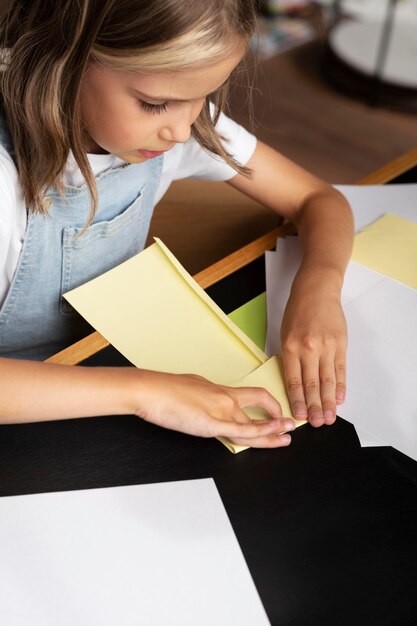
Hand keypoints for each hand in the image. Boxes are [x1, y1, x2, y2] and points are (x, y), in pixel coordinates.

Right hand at [132, 370, 295, 447]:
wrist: (151, 390)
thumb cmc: (163, 389)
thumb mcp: (191, 389)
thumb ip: (204, 398)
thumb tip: (205, 406)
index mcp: (219, 389)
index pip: (252, 394)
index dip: (268, 404)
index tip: (275, 411)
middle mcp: (224, 398)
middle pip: (259, 408)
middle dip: (276, 419)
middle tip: (290, 426)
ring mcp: (219, 411)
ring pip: (254, 425)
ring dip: (272, 432)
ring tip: (286, 437)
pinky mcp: (211, 424)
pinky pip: (241, 431)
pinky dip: (259, 434)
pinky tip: (269, 436)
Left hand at [280, 286, 346, 427]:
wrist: (316, 291)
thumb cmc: (297, 312)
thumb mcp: (285, 334)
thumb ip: (290, 359)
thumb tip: (295, 385)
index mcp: (291, 347)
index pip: (294, 381)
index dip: (297, 401)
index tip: (300, 416)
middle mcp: (308, 349)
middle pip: (312, 385)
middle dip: (314, 407)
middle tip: (318, 423)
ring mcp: (326, 346)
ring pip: (328, 380)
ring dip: (328, 402)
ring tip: (330, 417)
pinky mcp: (340, 344)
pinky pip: (341, 369)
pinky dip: (340, 386)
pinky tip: (339, 398)